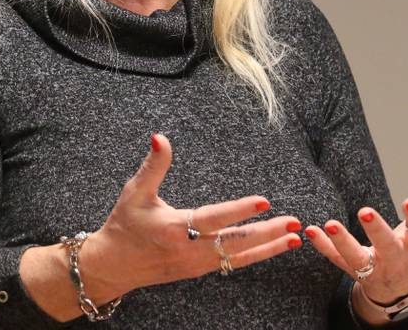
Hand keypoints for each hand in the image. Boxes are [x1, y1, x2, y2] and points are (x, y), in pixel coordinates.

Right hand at [82, 134, 302, 299]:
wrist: (113, 265)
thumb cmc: (124, 224)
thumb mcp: (135, 192)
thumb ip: (153, 165)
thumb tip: (159, 136)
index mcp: (175, 228)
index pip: (214, 218)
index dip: (240, 210)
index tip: (264, 202)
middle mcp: (190, 250)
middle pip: (236, 242)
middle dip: (267, 233)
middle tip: (293, 222)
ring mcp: (196, 265)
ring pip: (239, 257)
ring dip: (268, 247)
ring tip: (294, 238)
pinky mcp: (199, 271)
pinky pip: (233, 264)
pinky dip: (255, 256)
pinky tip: (272, 247)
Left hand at [304, 177, 407, 306]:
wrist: (400, 286)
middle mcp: (394, 258)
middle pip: (385, 245)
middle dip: (375, 229)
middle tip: (363, 210)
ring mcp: (371, 266)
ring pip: (356, 257)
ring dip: (341, 242)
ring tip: (330, 224)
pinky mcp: (350, 268)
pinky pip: (334, 259)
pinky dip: (322, 246)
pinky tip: (310, 231)